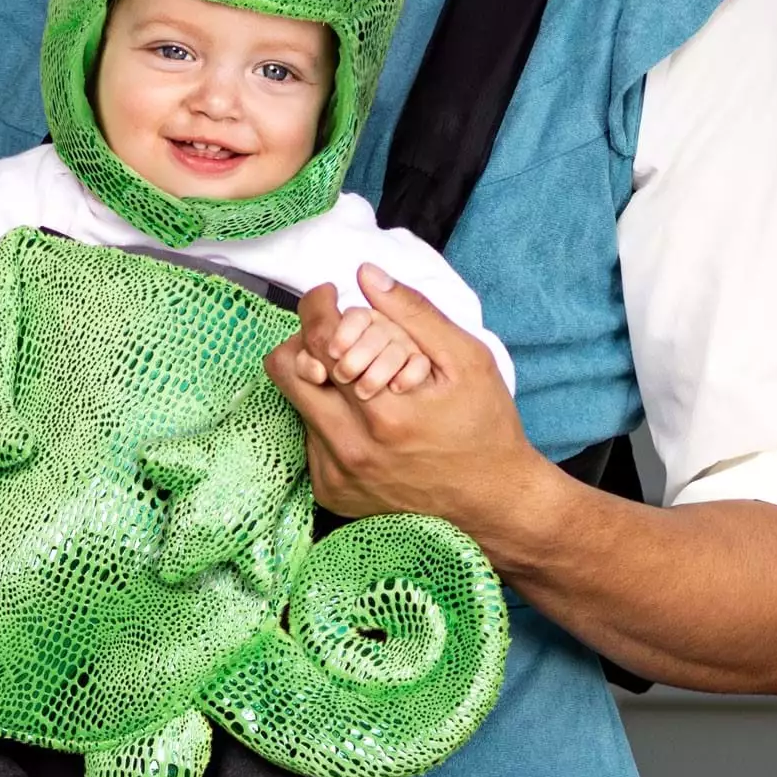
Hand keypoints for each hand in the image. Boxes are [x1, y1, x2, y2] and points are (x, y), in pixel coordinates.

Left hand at [265, 264, 539, 531]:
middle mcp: (351, 449)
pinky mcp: (331, 492)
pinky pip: (309, 437)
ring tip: (360, 382)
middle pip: (286, 371)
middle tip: (335, 337)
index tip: (329, 296)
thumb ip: (415, 314)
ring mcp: (336, 475)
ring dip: (320, 383)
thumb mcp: (467, 361)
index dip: (317, 307)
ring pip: (296, 403)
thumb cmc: (484, 427)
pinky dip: (329, 418)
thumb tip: (366, 275)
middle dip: (306, 342)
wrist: (490, 501)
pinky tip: (364, 419)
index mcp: (384, 413)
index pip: (318, 341)